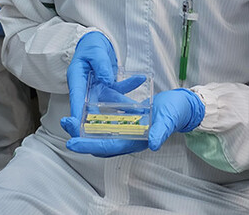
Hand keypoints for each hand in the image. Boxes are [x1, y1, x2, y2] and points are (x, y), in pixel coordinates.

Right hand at [60, 32, 145, 156]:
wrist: (95, 40)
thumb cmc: (90, 45)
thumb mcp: (95, 52)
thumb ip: (100, 64)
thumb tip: (107, 80)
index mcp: (77, 81)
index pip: (77, 103)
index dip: (79, 119)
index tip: (82, 133)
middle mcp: (86, 89)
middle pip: (92, 110)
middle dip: (102, 122)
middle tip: (115, 131)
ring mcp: (97, 89)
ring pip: (109, 103)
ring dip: (122, 106)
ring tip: (138, 110)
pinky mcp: (107, 87)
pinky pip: (119, 91)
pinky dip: (129, 87)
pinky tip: (140, 79)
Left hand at [61, 87, 203, 155]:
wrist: (182, 105)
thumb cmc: (176, 113)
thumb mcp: (168, 119)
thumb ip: (160, 131)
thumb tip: (152, 143)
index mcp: (134, 140)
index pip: (107, 146)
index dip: (89, 145)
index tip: (72, 142)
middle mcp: (127, 135)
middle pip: (98, 139)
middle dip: (81, 134)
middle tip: (66, 123)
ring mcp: (125, 126)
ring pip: (100, 128)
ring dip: (85, 124)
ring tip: (70, 117)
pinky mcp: (126, 116)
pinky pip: (108, 115)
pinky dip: (97, 111)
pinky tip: (87, 102)